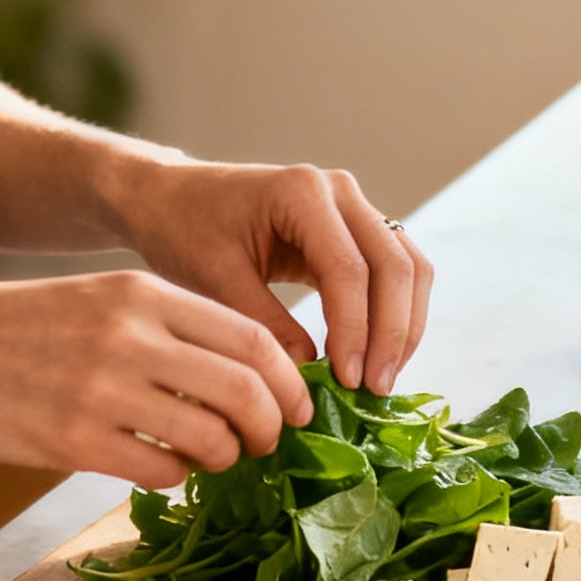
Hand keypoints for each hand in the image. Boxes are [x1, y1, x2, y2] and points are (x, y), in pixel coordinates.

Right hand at [0, 272, 312, 489]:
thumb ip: (165, 328)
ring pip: (212, 438)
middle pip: (248, 390)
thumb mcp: (96, 300)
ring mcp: (102, 390)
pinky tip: (160, 467)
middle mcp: (130, 335)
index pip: (254, 337)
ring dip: (227, 457)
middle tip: (269, 443)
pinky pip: (161, 471)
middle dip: (274, 426)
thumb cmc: (13, 329)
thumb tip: (245, 374)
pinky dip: (176, 477)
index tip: (297, 406)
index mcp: (142, 292)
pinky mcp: (72, 440)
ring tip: (213, 458)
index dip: (289, 382)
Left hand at [101, 158, 434, 394]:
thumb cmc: (185, 230)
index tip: (349, 382)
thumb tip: (310, 380)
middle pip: (394, 265)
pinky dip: (395, 313)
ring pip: (408, 266)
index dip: (356, 330)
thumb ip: (265, 325)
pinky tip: (376, 355)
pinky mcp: (355, 228)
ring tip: (381, 380)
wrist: (173, 197)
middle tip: (376, 390)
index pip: (349, 269)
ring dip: (403, 325)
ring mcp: (353, 205)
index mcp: (301, 192)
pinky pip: (395, 269)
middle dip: (391, 333)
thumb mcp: (215, 279)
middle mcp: (339, 190)